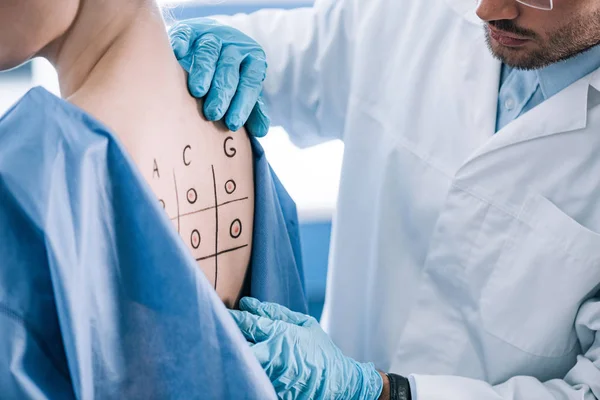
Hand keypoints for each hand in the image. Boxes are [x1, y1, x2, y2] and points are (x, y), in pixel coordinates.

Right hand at [169, 18, 269, 136]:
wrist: (207, 43)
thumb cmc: (227, 76)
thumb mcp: (242, 91)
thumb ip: (252, 110)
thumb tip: (261, 131)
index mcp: (253, 58)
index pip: (250, 81)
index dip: (243, 103)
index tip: (233, 123)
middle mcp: (233, 44)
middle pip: (229, 67)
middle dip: (222, 91)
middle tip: (213, 113)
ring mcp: (211, 35)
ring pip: (208, 52)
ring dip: (203, 71)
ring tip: (198, 92)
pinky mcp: (189, 29)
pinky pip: (185, 35)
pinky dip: (181, 45)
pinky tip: (177, 56)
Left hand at [230, 297, 382, 399]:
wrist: (338, 385)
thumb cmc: (321, 351)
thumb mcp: (304, 324)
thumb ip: (275, 313)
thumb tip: (248, 303)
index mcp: (280, 336)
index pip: (247, 324)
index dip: (232, 317)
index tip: (220, 312)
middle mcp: (272, 356)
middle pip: (237, 345)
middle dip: (225, 337)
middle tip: (214, 330)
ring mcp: (269, 376)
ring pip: (241, 363)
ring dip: (232, 354)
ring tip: (222, 347)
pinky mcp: (270, 390)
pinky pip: (250, 378)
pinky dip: (243, 371)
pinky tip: (238, 367)